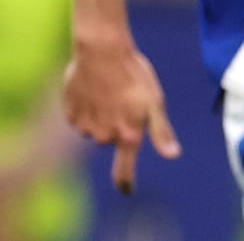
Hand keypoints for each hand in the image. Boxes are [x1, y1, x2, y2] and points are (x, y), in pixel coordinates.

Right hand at [63, 41, 180, 193]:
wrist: (102, 52)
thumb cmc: (134, 75)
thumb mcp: (155, 102)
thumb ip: (161, 131)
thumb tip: (173, 155)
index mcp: (127, 136)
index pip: (124, 169)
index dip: (126, 182)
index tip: (127, 191)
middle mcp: (104, 137)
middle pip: (112, 140)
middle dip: (119, 124)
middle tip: (124, 99)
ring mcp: (85, 127)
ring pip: (96, 128)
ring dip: (103, 115)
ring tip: (110, 90)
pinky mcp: (71, 114)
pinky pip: (81, 117)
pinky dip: (87, 106)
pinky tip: (94, 87)